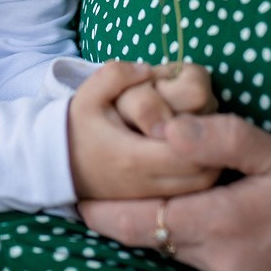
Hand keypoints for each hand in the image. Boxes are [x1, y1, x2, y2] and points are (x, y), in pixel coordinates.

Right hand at [68, 62, 220, 200]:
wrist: (57, 162)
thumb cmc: (77, 126)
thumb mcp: (89, 94)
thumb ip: (117, 75)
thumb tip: (148, 69)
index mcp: (134, 157)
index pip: (188, 153)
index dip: (202, 130)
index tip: (195, 108)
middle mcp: (147, 183)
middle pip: (204, 174)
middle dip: (213, 145)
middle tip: (206, 119)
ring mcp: (151, 196)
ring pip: (202, 187)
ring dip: (210, 159)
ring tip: (200, 132)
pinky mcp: (153, 201)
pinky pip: (192, 193)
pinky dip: (200, 172)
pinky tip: (192, 149)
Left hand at [79, 114, 270, 270]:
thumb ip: (223, 138)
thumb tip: (167, 127)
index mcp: (221, 223)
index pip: (138, 223)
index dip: (102, 211)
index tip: (78, 194)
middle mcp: (217, 261)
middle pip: (148, 237)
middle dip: (123, 213)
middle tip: (100, 182)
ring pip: (171, 249)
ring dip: (154, 223)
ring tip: (139, 190)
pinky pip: (195, 261)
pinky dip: (183, 237)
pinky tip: (187, 213)